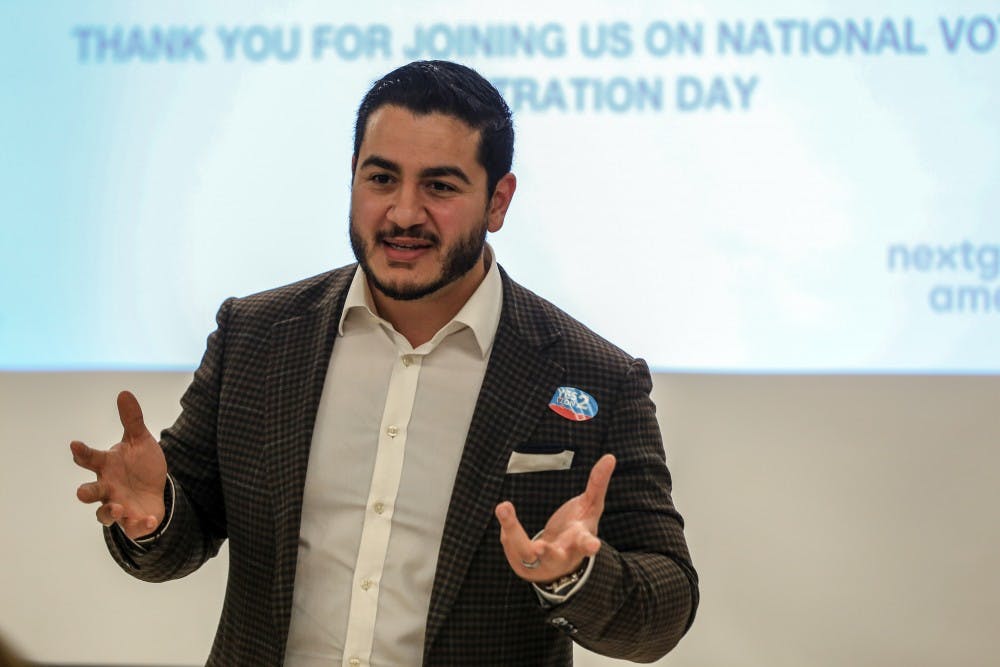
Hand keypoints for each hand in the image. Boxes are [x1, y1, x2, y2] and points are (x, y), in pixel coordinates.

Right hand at [71, 391, 167, 539]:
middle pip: (90, 492)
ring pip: (105, 514)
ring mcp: (117, 505)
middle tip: (82, 492)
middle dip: (85, 492)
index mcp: (107, 466)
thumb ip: (132, 420)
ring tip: (118, 507)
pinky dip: (140, 524)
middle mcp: (107, 487)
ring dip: (109, 511)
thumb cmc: (141, 465)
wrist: (156, 491)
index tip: (75, 445)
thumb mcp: (140, 441)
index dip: (82, 452)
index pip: (90, 458)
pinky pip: (132, 527)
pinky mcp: (131, 522)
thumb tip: (124, 392)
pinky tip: (148, 519)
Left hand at [495, 453, 615, 583]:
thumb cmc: (576, 531)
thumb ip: (598, 484)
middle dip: (547, 552)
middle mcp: (560, 554)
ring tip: (503, 507)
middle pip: (554, 555)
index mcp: (579, 541)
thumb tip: (610, 456)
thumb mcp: (590, 507)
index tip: (593, 546)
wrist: (557, 566)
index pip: (586, 544)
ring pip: (524, 550)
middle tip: (539, 548)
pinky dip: (507, 526)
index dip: (590, 545)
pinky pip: (510, 542)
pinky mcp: (520, 559)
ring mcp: (538, 560)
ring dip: (513, 531)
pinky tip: (504, 511)